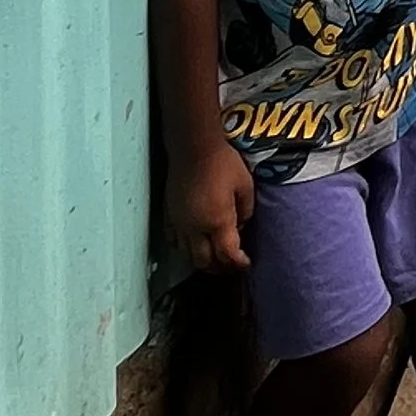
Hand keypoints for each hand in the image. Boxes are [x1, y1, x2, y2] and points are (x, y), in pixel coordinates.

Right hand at [172, 141, 254, 273]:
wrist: (193, 146)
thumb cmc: (223, 162)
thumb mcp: (246, 185)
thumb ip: (247, 211)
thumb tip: (241, 226)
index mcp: (218, 221)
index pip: (227, 255)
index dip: (238, 264)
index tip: (246, 265)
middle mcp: (195, 228)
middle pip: (205, 262)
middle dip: (220, 268)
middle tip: (231, 267)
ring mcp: (179, 223)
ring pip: (187, 256)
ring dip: (202, 262)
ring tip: (214, 260)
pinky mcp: (169, 215)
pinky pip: (174, 242)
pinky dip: (185, 250)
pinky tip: (193, 245)